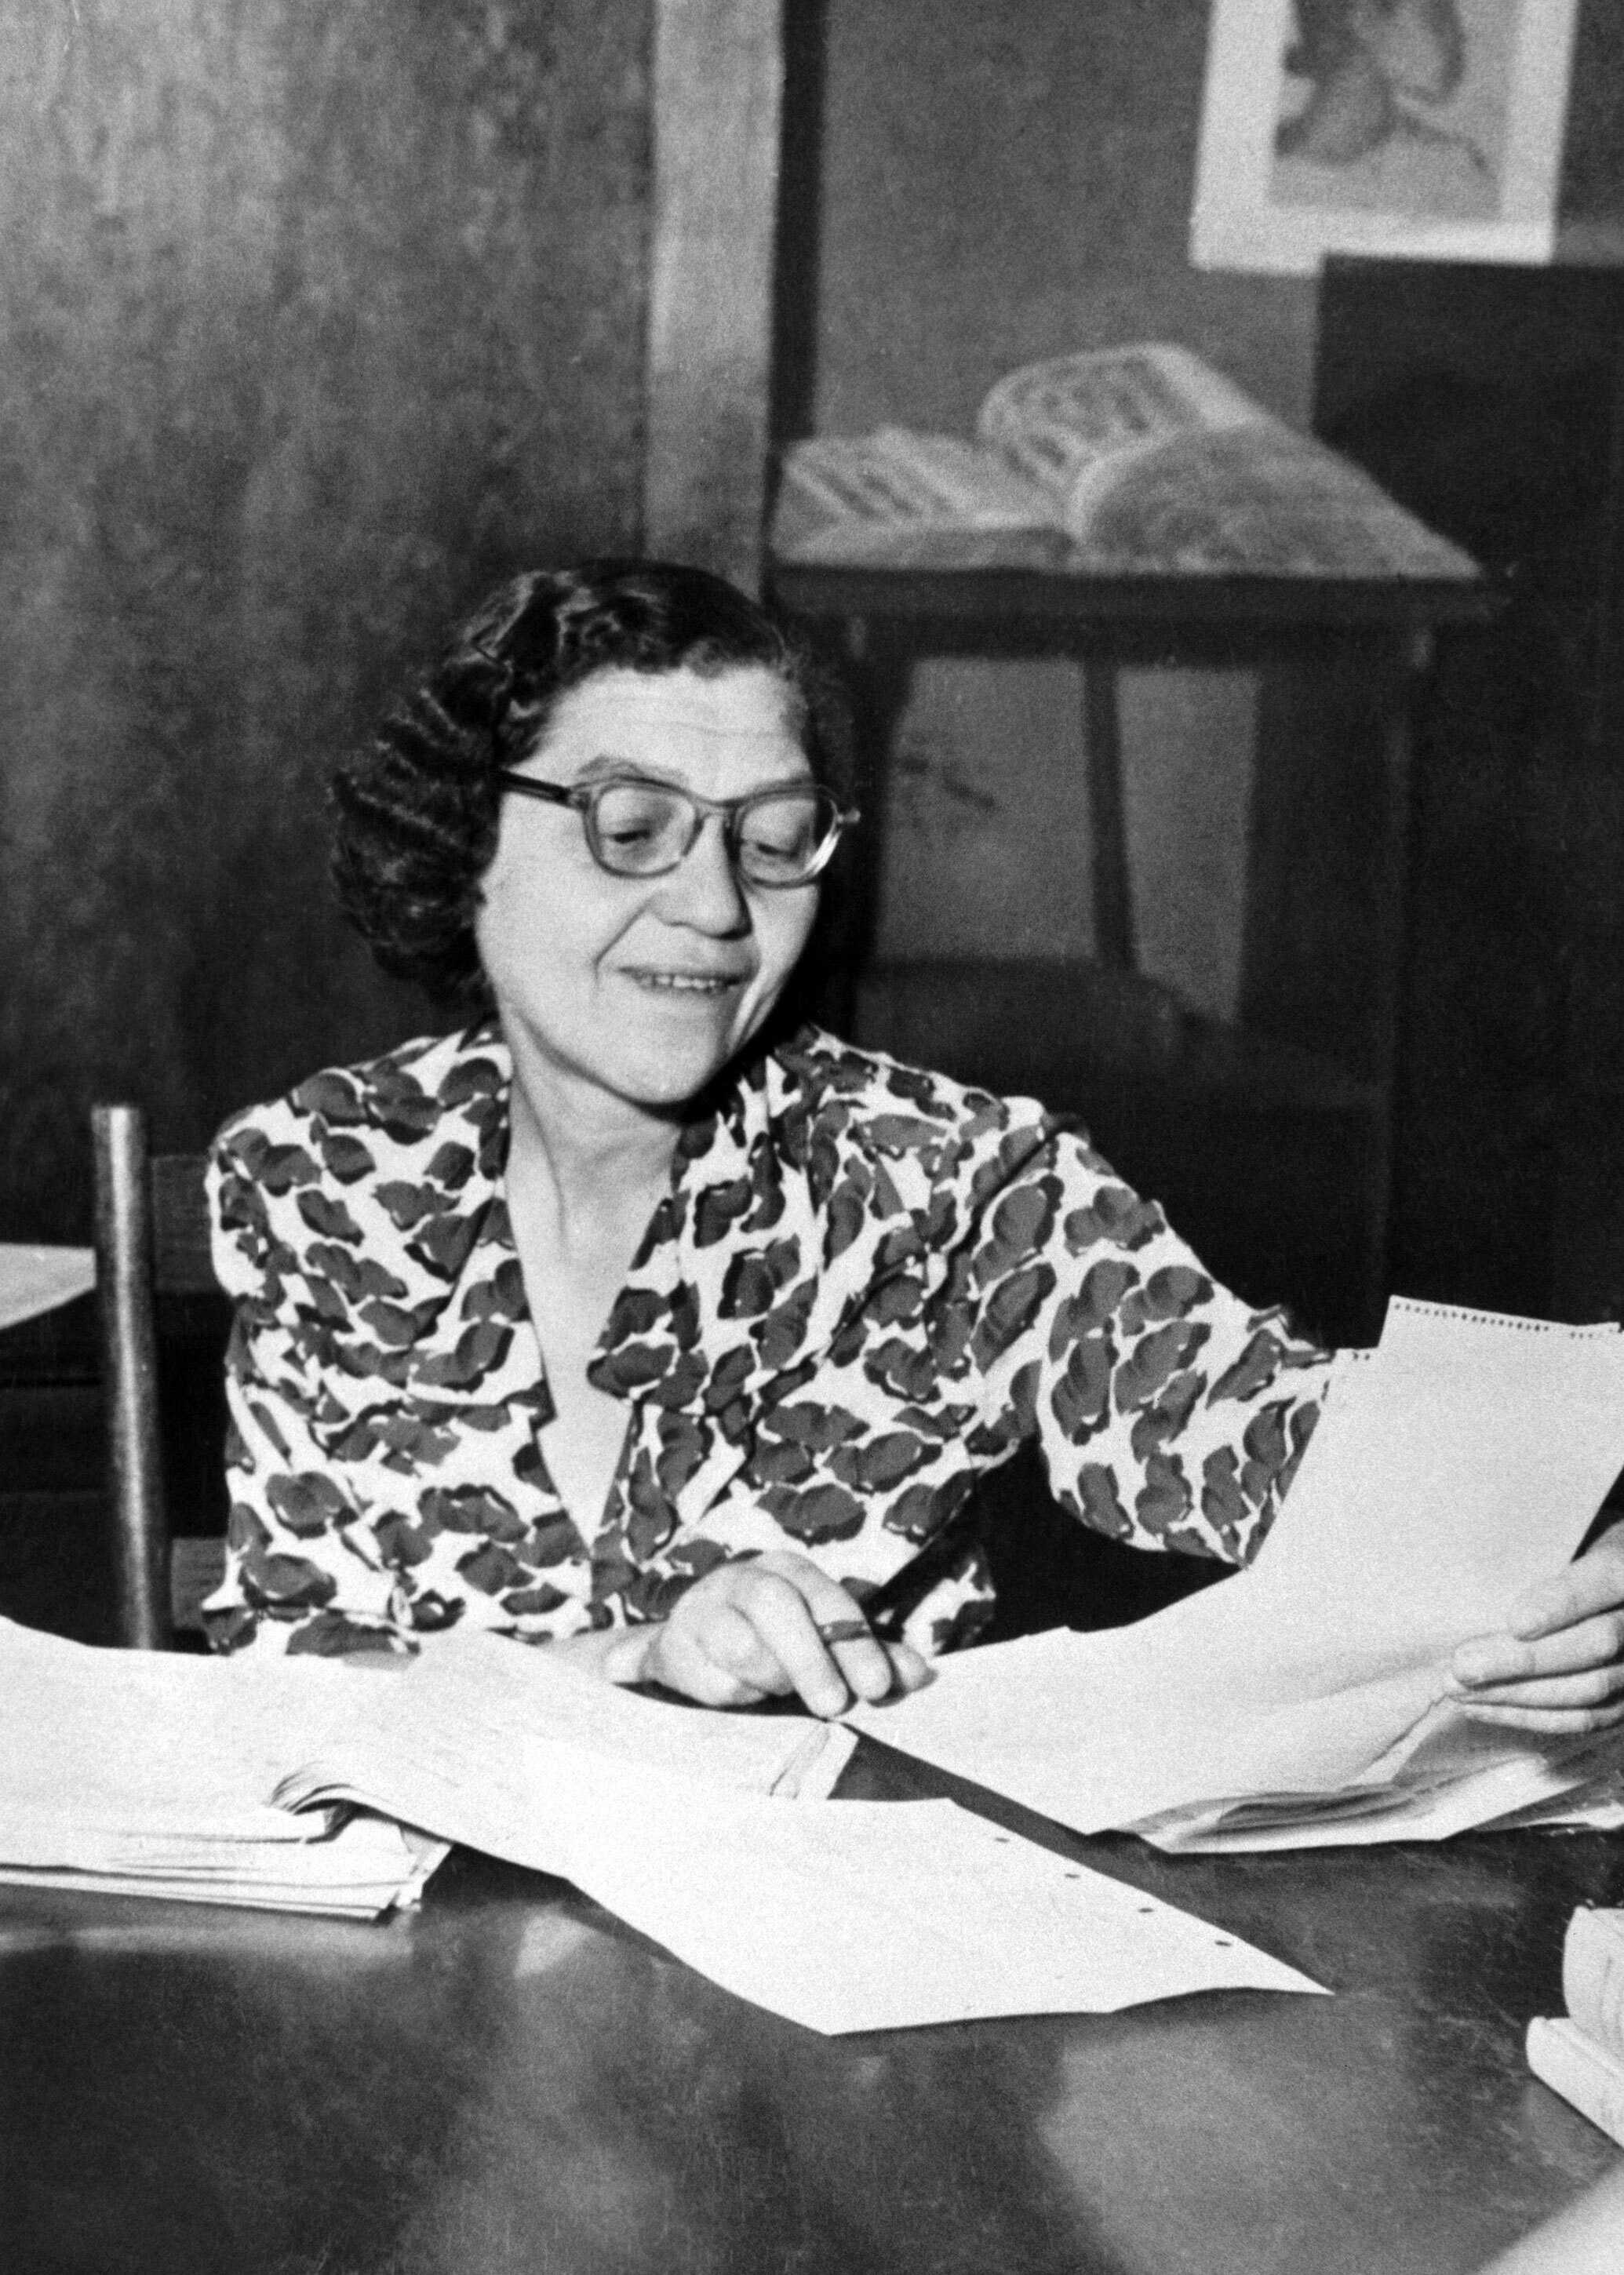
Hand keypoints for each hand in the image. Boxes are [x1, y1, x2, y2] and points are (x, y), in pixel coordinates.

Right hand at [638, 1551, 930, 1716]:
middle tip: (835, 1706)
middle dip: (812, 1662)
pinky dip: (741, 1696)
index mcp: (790, 1570)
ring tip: (780, 1693)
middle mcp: (746, 1578)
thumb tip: (922, 1673)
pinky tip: (745, 1693)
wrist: (691, 1650)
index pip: (828, 1598)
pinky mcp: (678, 1645)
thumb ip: (869, 1655)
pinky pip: (716, 1681)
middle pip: (778, 1608)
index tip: (877, 1686)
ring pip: (745, 1647)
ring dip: (773, 1682)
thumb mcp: (824, 1644)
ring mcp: (707, 1609)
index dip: (855, 1642)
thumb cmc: (773, 1644)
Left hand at [1447, 1519, 1623, 1732]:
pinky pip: (1584, 1719)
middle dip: (1524, 1661)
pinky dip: (1530, 1717)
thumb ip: (1539, 1563)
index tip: (1516, 1621)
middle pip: (1595, 1645)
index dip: (1562, 1603)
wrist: (1611, 1595)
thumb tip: (1480, 1596)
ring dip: (1516, 1695)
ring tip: (1459, 1690)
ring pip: (1588, 1690)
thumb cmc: (1573, 1555)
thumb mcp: (1565, 1541)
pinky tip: (1482, 1707)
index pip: (1605, 1580)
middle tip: (1463, 1666)